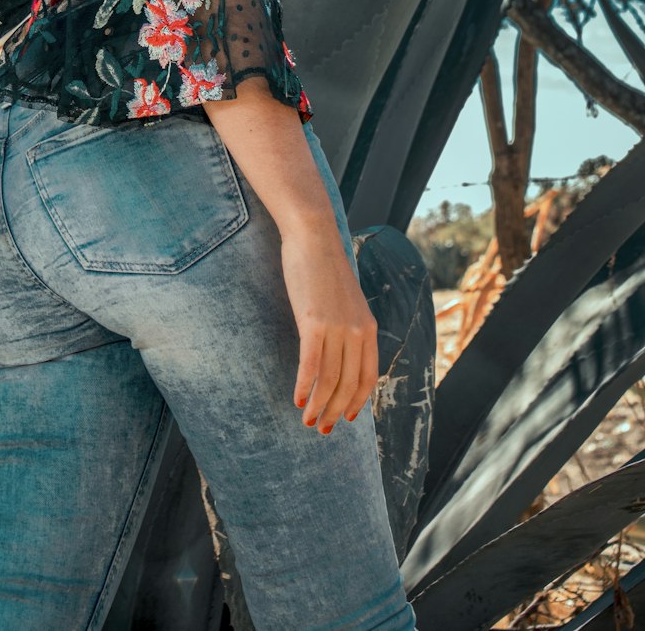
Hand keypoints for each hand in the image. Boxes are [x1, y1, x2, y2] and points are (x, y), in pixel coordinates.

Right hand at [280, 230, 378, 434]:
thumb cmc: (324, 266)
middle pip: (348, 385)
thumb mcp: (345, 300)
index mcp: (368, 328)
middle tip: (321, 430)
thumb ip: (347, 324)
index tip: (347, 418)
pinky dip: (305, 387)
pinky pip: (311, 365)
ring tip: (307, 421)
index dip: (358, 402)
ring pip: (329, 380)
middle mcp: (357, 332)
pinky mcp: (314, 323)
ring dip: (319, 406)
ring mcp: (337, 328)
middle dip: (335, 412)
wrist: (314, 236)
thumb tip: (339, 347)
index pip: (368, 377)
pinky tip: (297, 400)